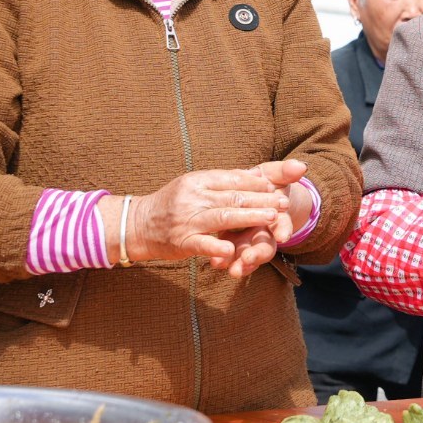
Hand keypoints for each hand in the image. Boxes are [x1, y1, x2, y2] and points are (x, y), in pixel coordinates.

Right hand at [123, 165, 296, 266]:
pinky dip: (216, 246)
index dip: (257, 182)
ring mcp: (187, 219)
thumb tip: (258, 174)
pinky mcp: (181, 240)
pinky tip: (232, 249)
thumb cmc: (173, 204)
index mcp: (198, 180)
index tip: (277, 185)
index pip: (233, 178)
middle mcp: (192, 196)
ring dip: (250, 217)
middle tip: (284, 203)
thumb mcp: (194, 185)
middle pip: (233, 196)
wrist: (138, 224)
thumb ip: (223, 182)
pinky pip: (201, 243)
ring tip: (273, 218)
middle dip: (262, 200)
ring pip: (223, 217)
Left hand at [215, 172, 321, 278]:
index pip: (282, 224)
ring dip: (240, 263)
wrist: (248, 195)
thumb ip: (286, 172)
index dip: (283, 229)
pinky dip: (223, 259)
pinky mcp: (231, 245)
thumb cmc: (264, 184)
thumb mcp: (274, 176)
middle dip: (258, 254)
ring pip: (246, 255)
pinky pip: (229, 256)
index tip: (283, 236)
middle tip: (249, 260)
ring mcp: (247, 241)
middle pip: (265, 246)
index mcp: (275, 216)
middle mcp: (263, 232)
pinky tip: (215, 262)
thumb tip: (301, 166)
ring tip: (233, 270)